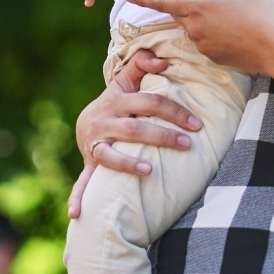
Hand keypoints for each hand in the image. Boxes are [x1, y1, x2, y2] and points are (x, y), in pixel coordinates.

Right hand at [67, 50, 202, 218]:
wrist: (85, 122)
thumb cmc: (116, 103)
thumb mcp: (125, 82)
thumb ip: (141, 65)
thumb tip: (163, 59)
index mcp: (114, 101)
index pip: (149, 103)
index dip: (174, 111)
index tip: (197, 125)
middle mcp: (101, 122)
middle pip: (135, 129)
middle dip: (162, 137)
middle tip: (187, 145)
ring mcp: (93, 145)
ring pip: (110, 155)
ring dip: (128, 164)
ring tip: (150, 171)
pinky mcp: (88, 163)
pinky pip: (82, 181)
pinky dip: (78, 197)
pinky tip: (77, 213)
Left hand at [126, 0, 273, 75]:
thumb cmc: (262, 12)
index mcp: (197, 4)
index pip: (160, 0)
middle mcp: (193, 26)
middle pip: (179, 12)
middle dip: (186, 4)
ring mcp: (202, 44)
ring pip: (193, 27)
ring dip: (202, 19)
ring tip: (231, 14)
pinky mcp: (212, 57)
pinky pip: (205, 42)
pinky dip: (213, 34)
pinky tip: (235, 30)